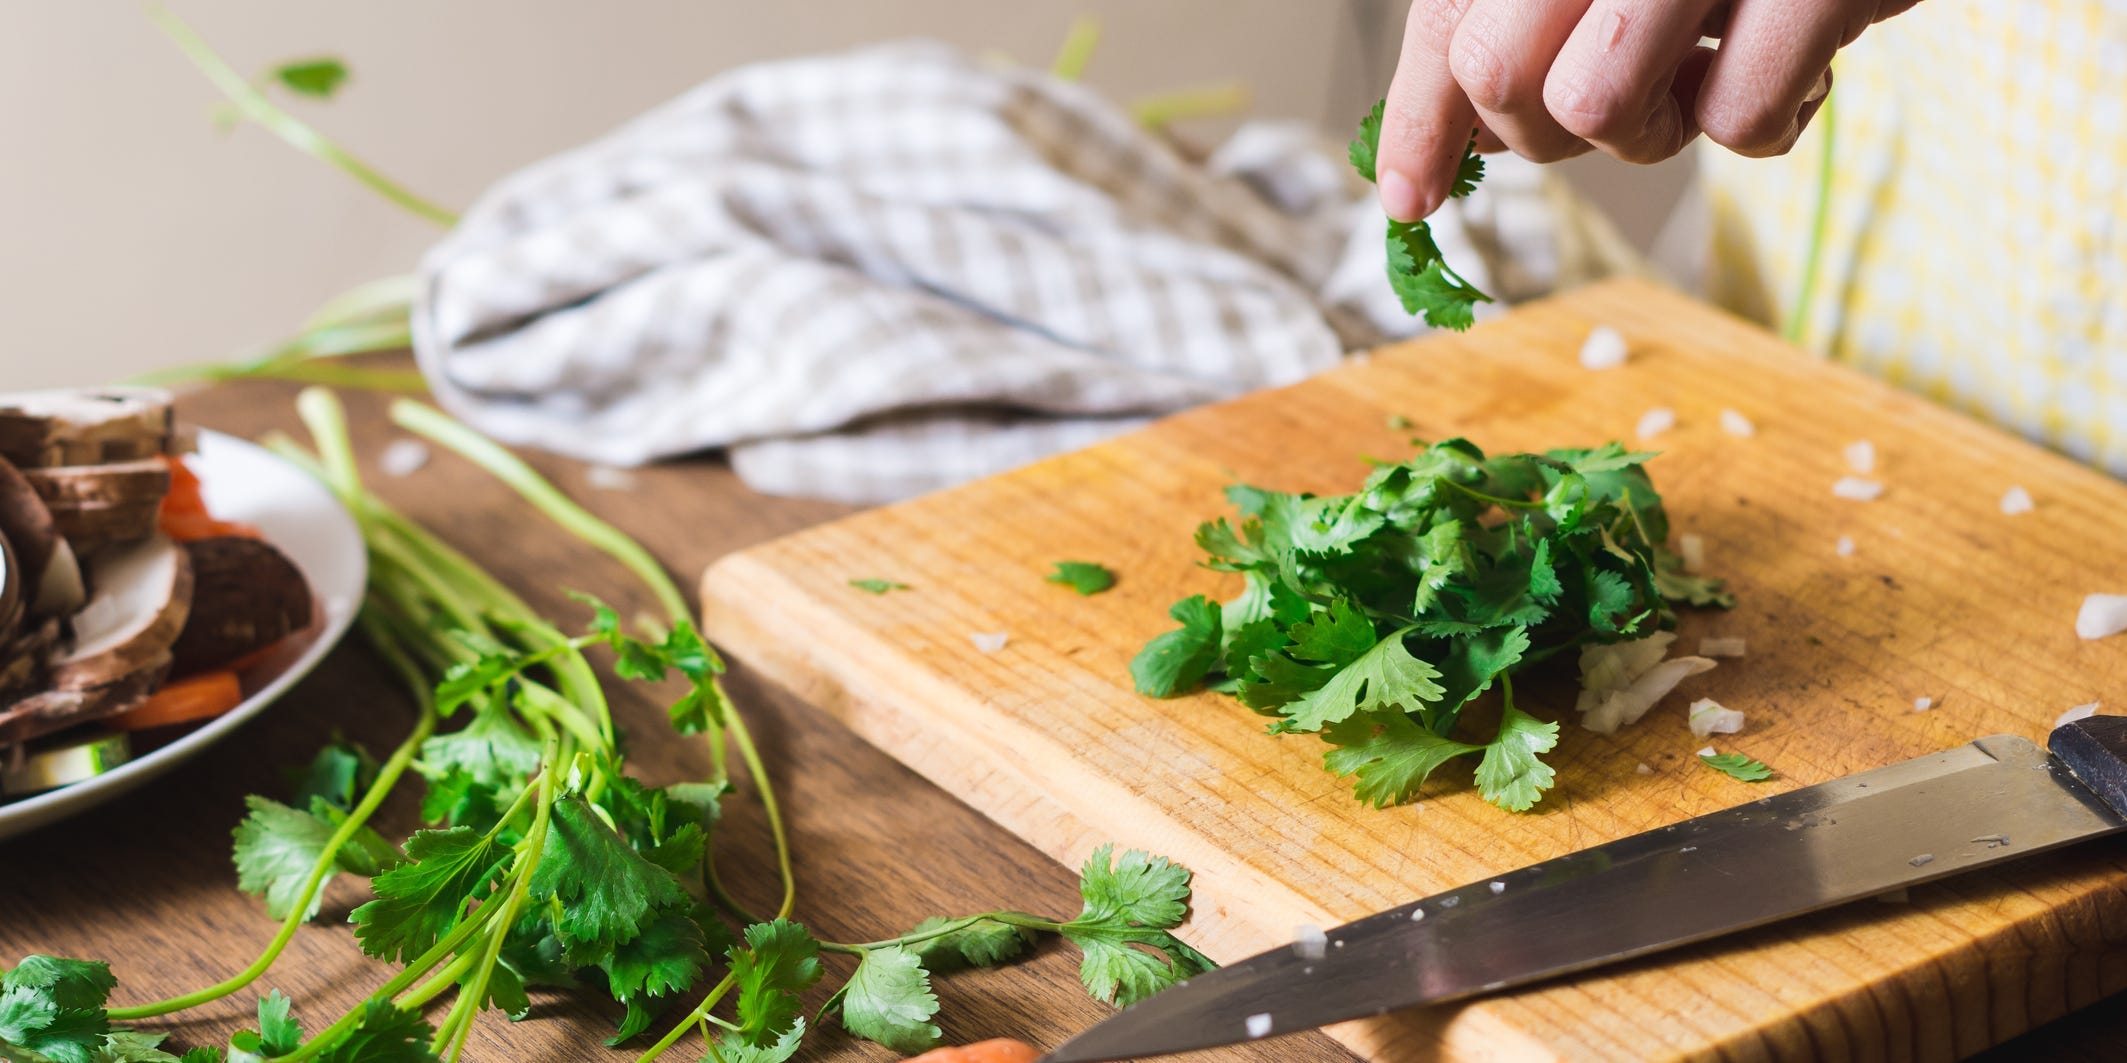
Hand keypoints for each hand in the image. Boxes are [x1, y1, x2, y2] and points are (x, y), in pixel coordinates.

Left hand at [1374, 0, 1919, 220]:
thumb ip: (1529, 27)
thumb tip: (1453, 143)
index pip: (1450, 21)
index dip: (1418, 120)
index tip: (1410, 198)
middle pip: (1500, 77)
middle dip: (1542, 130)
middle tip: (1620, 98)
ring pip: (1599, 111)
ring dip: (1654, 127)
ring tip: (1709, 64)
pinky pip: (1739, 127)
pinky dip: (1770, 119)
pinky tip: (1795, 56)